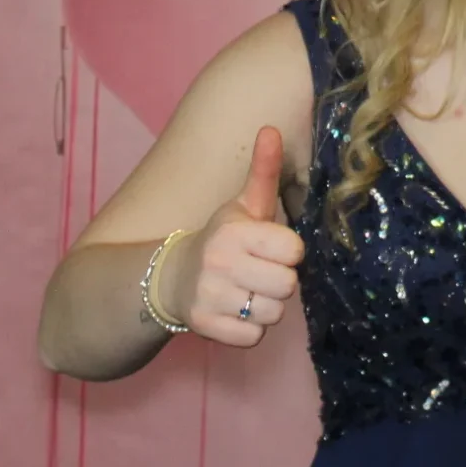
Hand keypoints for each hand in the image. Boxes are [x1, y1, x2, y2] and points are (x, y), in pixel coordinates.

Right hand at [169, 126, 303, 348]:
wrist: (172, 278)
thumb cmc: (222, 239)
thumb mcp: (243, 205)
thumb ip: (263, 171)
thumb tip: (271, 128)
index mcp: (234, 231)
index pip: (293, 250)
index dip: (287, 250)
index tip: (270, 247)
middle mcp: (220, 263)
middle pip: (288, 285)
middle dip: (279, 280)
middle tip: (259, 272)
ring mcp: (211, 297)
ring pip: (273, 314)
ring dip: (265, 306)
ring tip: (246, 291)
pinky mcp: (206, 327)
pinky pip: (254, 338)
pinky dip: (249, 329)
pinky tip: (235, 311)